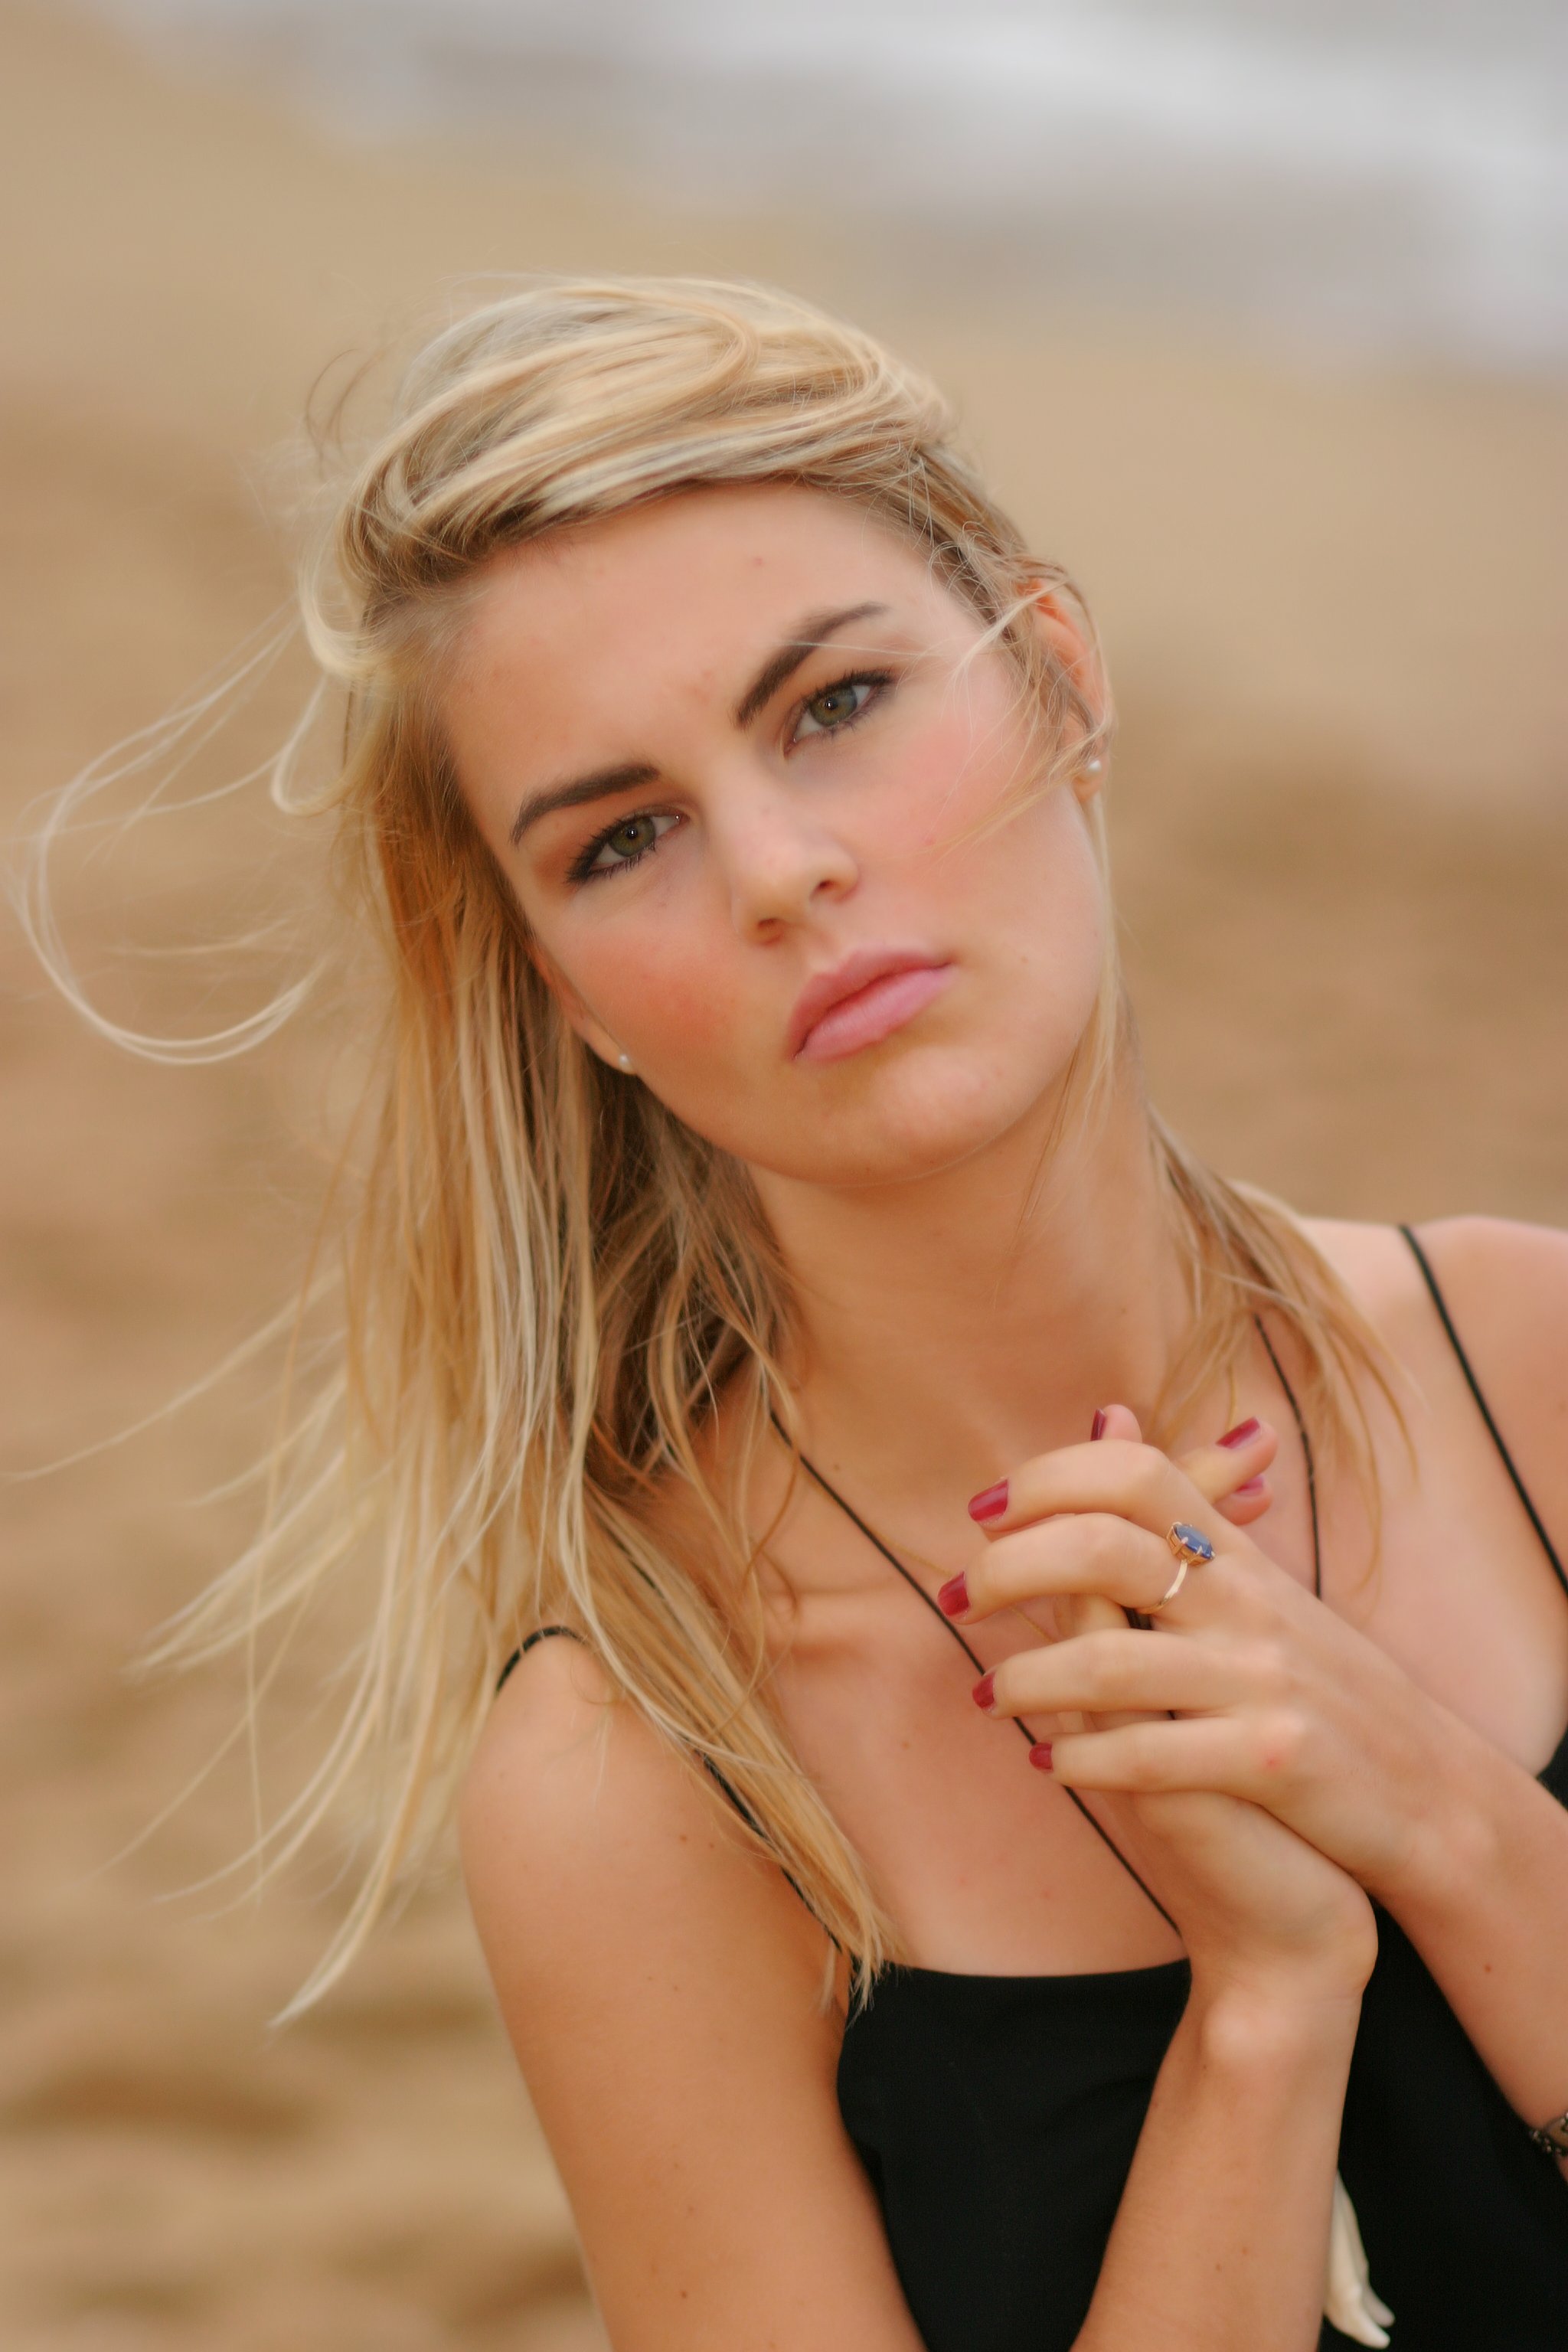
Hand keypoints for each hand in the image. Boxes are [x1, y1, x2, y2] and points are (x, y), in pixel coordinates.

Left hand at [959, 1409, 1446, 1912]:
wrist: (1431, 1792)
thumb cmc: (1318, 1684)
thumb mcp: (1257, 1584)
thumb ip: (1179, 1510)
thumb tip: (1105, 1411)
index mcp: (1239, 1556)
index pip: (1132, 1475)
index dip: (1046, 1480)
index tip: (982, 1513)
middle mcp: (1251, 1603)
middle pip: (1103, 1550)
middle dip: (1010, 1569)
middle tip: (957, 1597)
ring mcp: (1264, 1680)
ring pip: (1110, 1663)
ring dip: (1028, 1679)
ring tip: (989, 1695)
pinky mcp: (1274, 1760)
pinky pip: (1152, 1756)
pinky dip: (1085, 1761)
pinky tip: (1050, 1768)